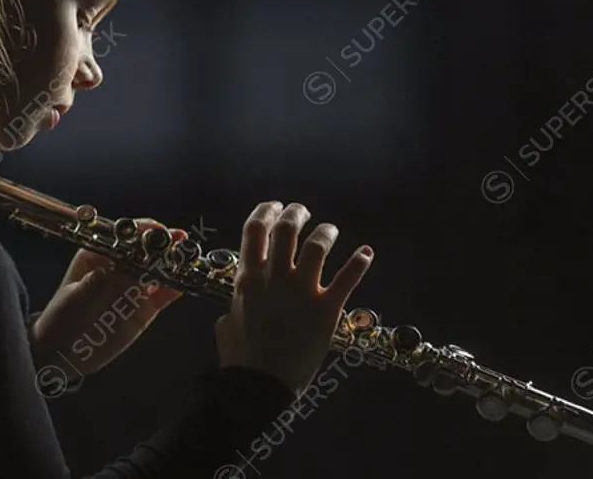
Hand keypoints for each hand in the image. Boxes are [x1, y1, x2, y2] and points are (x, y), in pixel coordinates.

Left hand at [28, 219, 184, 377]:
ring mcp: (134, 285)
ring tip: (190, 258)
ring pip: (160, 268)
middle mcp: (120, 264)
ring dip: (176, 262)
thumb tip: (132, 264)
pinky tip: (189, 280)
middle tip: (181, 242)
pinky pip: (165, 292)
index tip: (160, 232)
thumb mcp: (81, 295)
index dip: (144, 231)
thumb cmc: (64, 318)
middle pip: (148, 249)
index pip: (126, 235)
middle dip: (166, 244)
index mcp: (99, 252)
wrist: (62, 354)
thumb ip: (107, 280)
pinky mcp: (145, 306)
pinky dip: (177, 286)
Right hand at [215, 201, 372, 393]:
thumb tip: (231, 310)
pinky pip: (347, 279)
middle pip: (286, 228)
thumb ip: (232, 307)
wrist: (259, 384)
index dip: (266, 211)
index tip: (275, 206)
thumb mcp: (225, 324)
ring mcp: (302, 291)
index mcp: (248, 277)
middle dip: (296, 213)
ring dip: (325, 232)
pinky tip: (367, 252)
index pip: (255, 229)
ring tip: (329, 230)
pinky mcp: (327, 309)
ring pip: (316, 245)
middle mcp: (275, 277)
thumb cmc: (239, 358)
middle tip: (303, 212)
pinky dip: (359, 263)